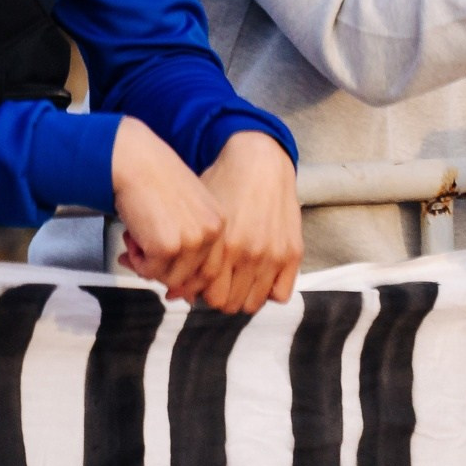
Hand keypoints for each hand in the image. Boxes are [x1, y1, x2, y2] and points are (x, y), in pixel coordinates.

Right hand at [109, 116, 228, 302]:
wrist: (134, 161)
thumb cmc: (152, 182)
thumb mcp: (182, 212)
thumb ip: (186, 245)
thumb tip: (181, 288)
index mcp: (218, 222)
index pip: (211, 268)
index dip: (188, 280)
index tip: (170, 285)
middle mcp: (211, 233)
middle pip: (192, 278)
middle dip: (164, 277)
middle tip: (137, 260)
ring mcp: (192, 241)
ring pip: (169, 278)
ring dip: (147, 265)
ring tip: (134, 239)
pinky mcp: (168, 246)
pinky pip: (149, 271)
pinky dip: (136, 259)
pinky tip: (130, 236)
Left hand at [187, 131, 302, 311]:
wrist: (260, 161)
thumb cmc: (223, 185)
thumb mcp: (200, 217)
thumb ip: (188, 258)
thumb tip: (173, 296)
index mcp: (221, 247)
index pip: (209, 296)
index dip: (202, 292)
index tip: (202, 281)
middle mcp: (248, 254)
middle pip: (229, 304)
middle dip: (220, 296)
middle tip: (219, 282)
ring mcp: (272, 254)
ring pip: (253, 303)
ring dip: (244, 295)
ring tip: (238, 279)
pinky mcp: (293, 252)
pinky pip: (281, 294)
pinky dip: (270, 291)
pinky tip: (260, 275)